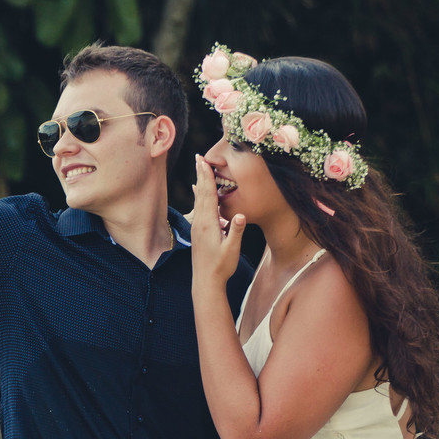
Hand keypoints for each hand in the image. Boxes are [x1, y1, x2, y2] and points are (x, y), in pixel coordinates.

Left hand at [190, 154, 245, 286]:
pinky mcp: (198, 231)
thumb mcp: (232, 250)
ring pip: (198, 199)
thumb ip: (236, 232)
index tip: (204, 162)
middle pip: (201, 193)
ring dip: (199, 182)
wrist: (205, 282)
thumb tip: (241, 215)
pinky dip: (199, 196)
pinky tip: (197, 191)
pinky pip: (198, 208)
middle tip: (198, 157)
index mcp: (208, 224)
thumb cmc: (221, 267)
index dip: (207, 177)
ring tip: (199, 168)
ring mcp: (198, 227)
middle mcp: (200, 222)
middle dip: (201, 174)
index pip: (209, 195)